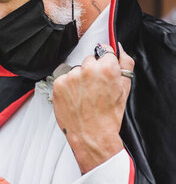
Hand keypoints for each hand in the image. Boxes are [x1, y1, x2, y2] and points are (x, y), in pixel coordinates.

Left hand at [52, 42, 133, 173]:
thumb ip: (125, 64)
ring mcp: (71, 77)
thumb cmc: (108, 116)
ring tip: (85, 97)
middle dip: (92, 72)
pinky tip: (75, 99)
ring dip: (79, 79)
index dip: (105, 63)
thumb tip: (119, 48)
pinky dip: (68, 87)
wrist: (91, 135)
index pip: (104, 51)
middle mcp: (88, 69)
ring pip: (76, 70)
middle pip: (89, 60)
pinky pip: (64, 79)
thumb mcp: (125, 89)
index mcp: (106, 68)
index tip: (103, 72)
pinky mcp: (58, 84)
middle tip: (95, 90)